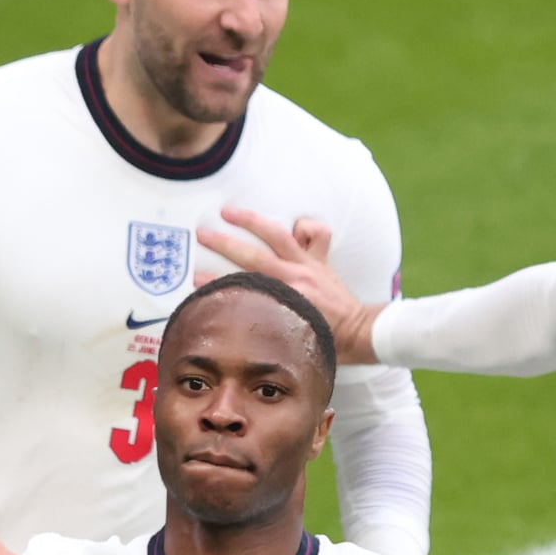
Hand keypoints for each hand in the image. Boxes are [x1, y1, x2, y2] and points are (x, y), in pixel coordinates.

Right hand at [195, 207, 381, 362]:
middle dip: (224, 243)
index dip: (217, 283)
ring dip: (251, 220)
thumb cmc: (325, 342)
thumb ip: (266, 330)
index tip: (196, 279)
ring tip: (228, 211)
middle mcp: (294, 278)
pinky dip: (305, 226)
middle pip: (253, 255)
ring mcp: (308, 265)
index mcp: (284, 300)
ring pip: (277, 233)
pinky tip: (295, 228)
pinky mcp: (321, 260)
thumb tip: (237, 327)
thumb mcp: (290, 343)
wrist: (359, 333)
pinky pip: (316, 233)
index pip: (244, 285)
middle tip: (201, 233)